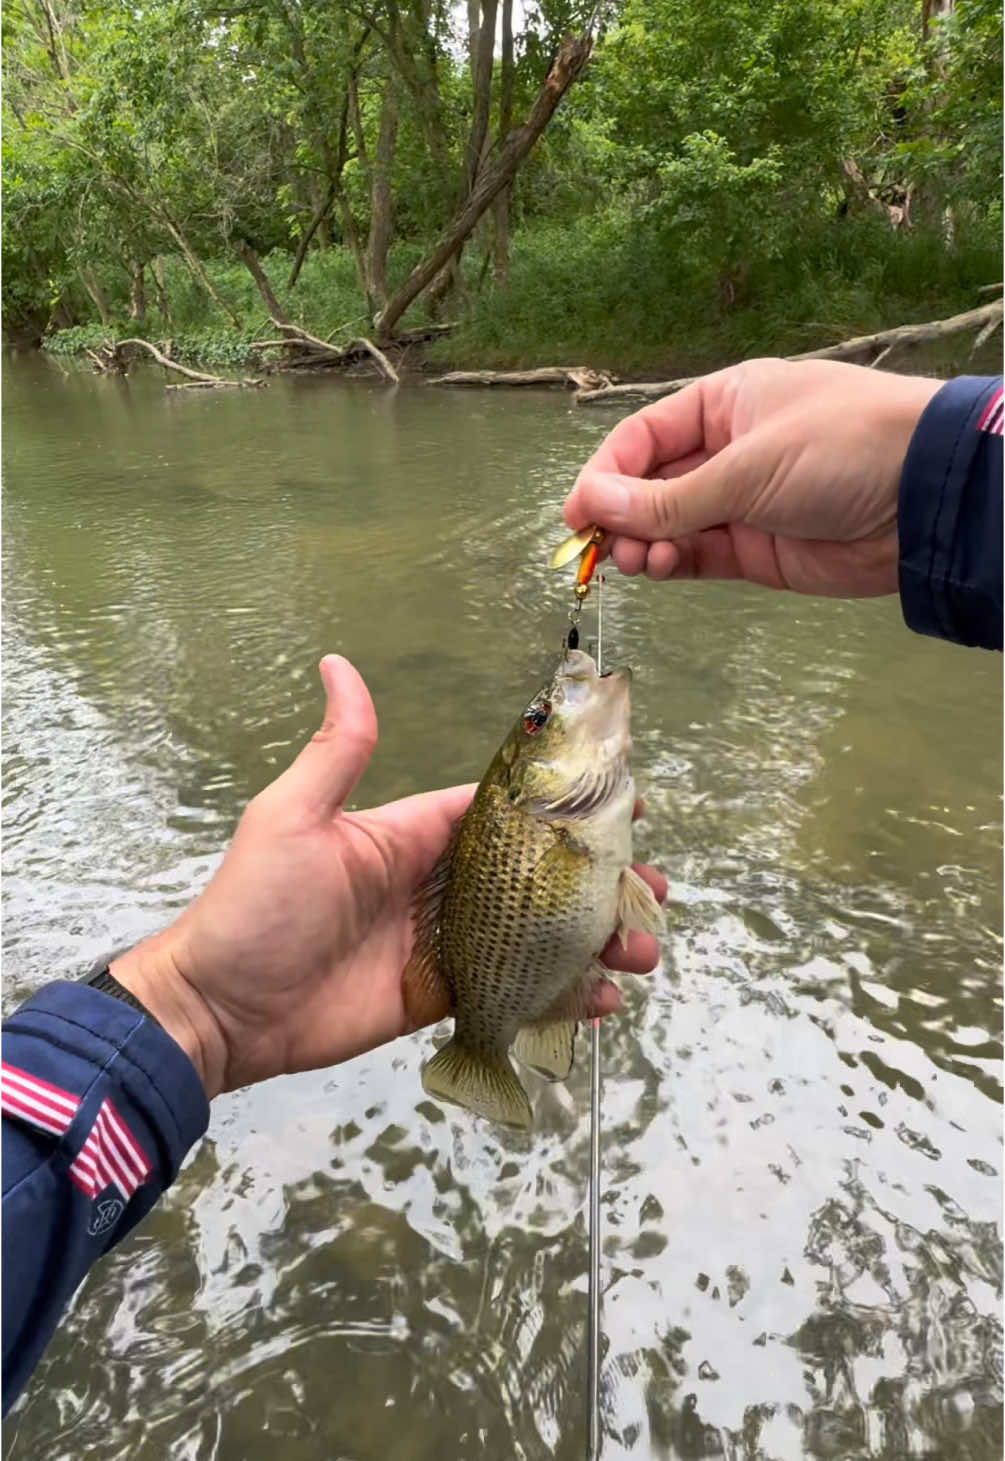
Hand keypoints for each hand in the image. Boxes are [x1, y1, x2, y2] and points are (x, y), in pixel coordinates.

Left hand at [113, 657, 666, 1097]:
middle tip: (652, 889)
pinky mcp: (444, 997)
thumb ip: (338, 749)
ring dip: (594, 939)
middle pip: (537, 875)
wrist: (223, 1010)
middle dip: (597, 880)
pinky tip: (600, 1001)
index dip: (564, 807)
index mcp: (414, 833)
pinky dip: (561, 995)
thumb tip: (337, 663)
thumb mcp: (293, 817)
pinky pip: (515, 990)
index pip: (503, 811)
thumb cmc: (257, 906)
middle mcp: (440, 884)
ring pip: (538, 934)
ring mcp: (446, 943)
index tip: (626, 802)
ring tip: (641, 949)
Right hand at [565, 358, 942, 596]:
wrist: (926, 500)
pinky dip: (672, 563)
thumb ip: (667, 498)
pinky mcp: (756, 549)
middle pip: (649, 485)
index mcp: (723, 404)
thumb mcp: (746, 468)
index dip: (603, 475)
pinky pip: (697, 555)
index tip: (575, 515)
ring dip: (643, 543)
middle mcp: (725, 451)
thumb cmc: (841, 448)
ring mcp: (740, 502)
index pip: (641, 438)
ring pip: (668, 525)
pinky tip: (657, 567)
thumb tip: (589, 506)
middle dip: (619, 515)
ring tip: (635, 560)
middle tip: (598, 548)